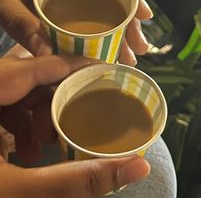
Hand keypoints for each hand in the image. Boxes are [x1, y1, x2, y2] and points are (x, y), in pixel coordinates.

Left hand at [0, 0, 152, 65]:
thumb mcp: (1, 0)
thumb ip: (22, 24)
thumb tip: (50, 55)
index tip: (143, 14)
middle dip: (128, 17)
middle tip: (140, 47)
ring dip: (119, 27)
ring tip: (129, 55)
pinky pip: (89, 7)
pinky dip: (101, 27)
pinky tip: (108, 46)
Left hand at [0, 45, 149, 196]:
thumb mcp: (20, 192)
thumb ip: (75, 180)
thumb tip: (137, 166)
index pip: (31, 65)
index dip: (71, 65)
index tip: (103, 69)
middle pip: (25, 74)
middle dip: (54, 95)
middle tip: (70, 118)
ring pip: (15, 88)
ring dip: (37, 112)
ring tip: (48, 141)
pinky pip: (3, 102)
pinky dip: (21, 120)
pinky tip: (28, 148)